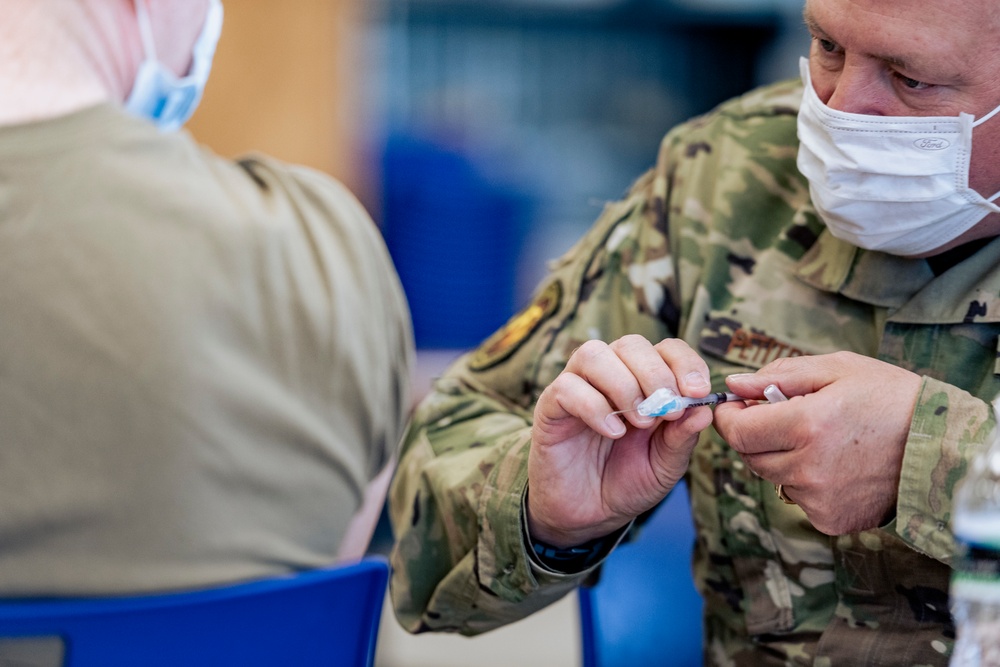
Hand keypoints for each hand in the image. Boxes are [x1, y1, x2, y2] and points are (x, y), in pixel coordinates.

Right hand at [528, 335, 713, 546]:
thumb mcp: (665, 465)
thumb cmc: (628, 482)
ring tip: (640, 423)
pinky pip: (567, 387)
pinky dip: (595, 407)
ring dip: (624, 385)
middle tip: (668, 410)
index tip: (697, 392)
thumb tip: (704, 410)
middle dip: (656, 373)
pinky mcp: (551, 405)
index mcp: (644, 382)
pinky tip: (613, 433)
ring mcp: (578, 387)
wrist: (589, 515)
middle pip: (631, 344)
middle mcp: (611, 376)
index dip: (685, 363)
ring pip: (594, 354)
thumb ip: (682, 438)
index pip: (666, 349)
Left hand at [714, 351, 920, 534]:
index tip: (736, 407)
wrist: (939, 446)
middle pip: (750, 456)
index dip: (729, 418)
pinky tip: (834, 464)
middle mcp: (808, 467)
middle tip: (783, 417)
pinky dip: (805, 481)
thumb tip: (734, 384)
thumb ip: (779, 376)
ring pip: (773, 477)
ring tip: (818, 440)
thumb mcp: (837, 369)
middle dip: (756, 435)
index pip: (737, 432)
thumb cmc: (889, 398)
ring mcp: (818, 498)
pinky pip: (797, 497)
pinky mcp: (829, 519)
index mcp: (806, 425)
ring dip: (782, 457)